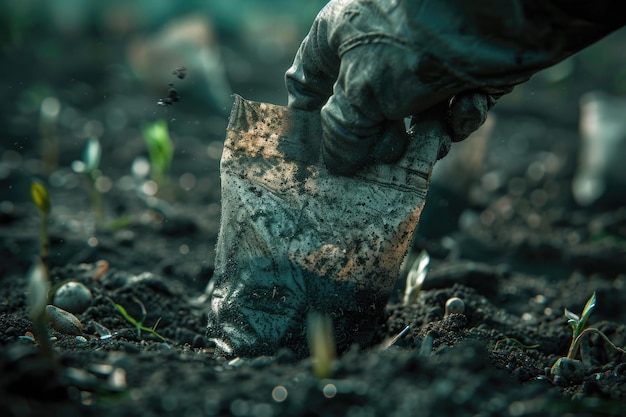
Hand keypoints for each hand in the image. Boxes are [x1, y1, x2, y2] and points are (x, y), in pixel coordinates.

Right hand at [286, 0, 622, 175]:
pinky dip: (459, 116)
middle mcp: (377, 49)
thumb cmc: (414, 43)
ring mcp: (421, 62)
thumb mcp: (361, 93)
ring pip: (410, 121)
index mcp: (339, 39)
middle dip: (377, 142)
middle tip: (384, 162)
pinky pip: (449, 111)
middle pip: (364, 113)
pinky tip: (468, 103)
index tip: (317, 156)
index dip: (306, 120)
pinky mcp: (461, 75)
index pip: (306, 82)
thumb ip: (341, 135)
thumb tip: (336, 164)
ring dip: (423, 138)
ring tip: (434, 137)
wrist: (502, 15)